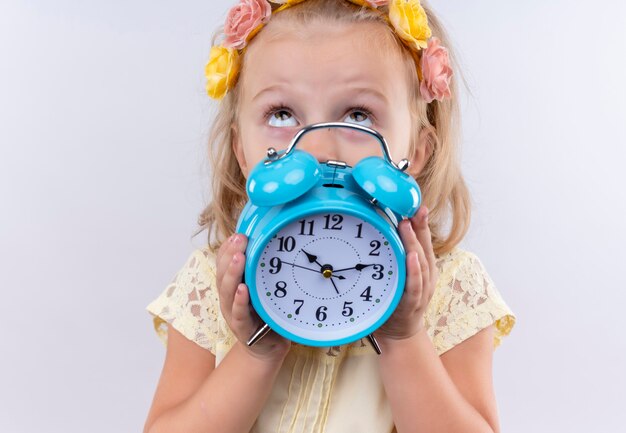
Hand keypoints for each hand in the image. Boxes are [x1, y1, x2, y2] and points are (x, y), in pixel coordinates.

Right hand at [216, 233, 290, 361]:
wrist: (266, 348)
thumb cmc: (265, 315)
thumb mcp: (262, 289)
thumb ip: (261, 270)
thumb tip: (272, 242)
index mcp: (232, 286)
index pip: (223, 263)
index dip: (228, 247)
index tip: (238, 233)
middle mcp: (229, 298)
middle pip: (222, 273)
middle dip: (230, 254)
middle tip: (240, 238)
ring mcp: (233, 313)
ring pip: (227, 291)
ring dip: (233, 273)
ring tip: (239, 258)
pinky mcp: (242, 329)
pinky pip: (238, 314)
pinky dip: (239, 301)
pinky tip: (242, 290)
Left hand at [375, 206, 437, 341]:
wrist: (400, 334)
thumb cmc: (395, 301)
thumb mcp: (397, 275)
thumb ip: (393, 256)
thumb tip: (378, 232)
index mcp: (424, 268)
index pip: (424, 242)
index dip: (422, 223)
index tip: (418, 205)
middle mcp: (426, 277)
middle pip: (425, 248)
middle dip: (419, 228)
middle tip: (411, 210)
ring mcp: (421, 290)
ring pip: (421, 264)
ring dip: (415, 243)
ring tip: (408, 226)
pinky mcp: (412, 304)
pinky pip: (415, 285)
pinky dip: (414, 271)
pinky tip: (412, 257)